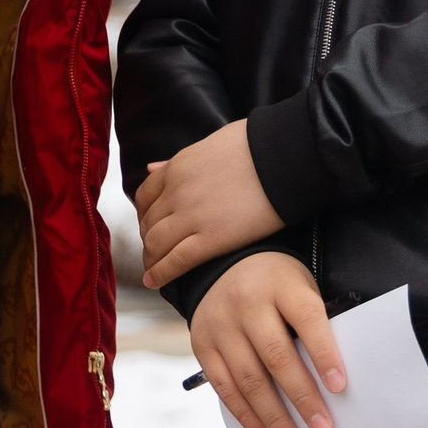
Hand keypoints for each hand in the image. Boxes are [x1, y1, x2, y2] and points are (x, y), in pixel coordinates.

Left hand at [135, 119, 282, 287]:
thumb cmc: (256, 146)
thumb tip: (151, 166)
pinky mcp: (210, 238)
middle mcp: (176, 191)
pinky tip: (154, 282)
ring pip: (155, 244)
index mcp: (177, 167)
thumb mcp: (209, 144)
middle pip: (148, 223)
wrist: (284, 155)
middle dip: (148, 239)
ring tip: (153, 270)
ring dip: (151, 259)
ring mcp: (191, 216)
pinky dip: (160, 273)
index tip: (150, 226)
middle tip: (155, 252)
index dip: (144, 215)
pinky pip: (175, 261)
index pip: (145, 196)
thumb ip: (179, 160)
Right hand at [190, 252, 345, 427]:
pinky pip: (225, 387)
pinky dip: (247, 416)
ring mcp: (221, 325)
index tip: (339, 387)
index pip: (306, 318)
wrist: (223, 265)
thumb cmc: (276, 284)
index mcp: (280, 284)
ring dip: (275, 419)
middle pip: (277, 356)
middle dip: (302, 398)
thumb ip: (313, 324)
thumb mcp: (299, 286)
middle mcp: (247, 303)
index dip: (324, 353)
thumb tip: (332, 381)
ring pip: (249, 379)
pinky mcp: (202, 345)